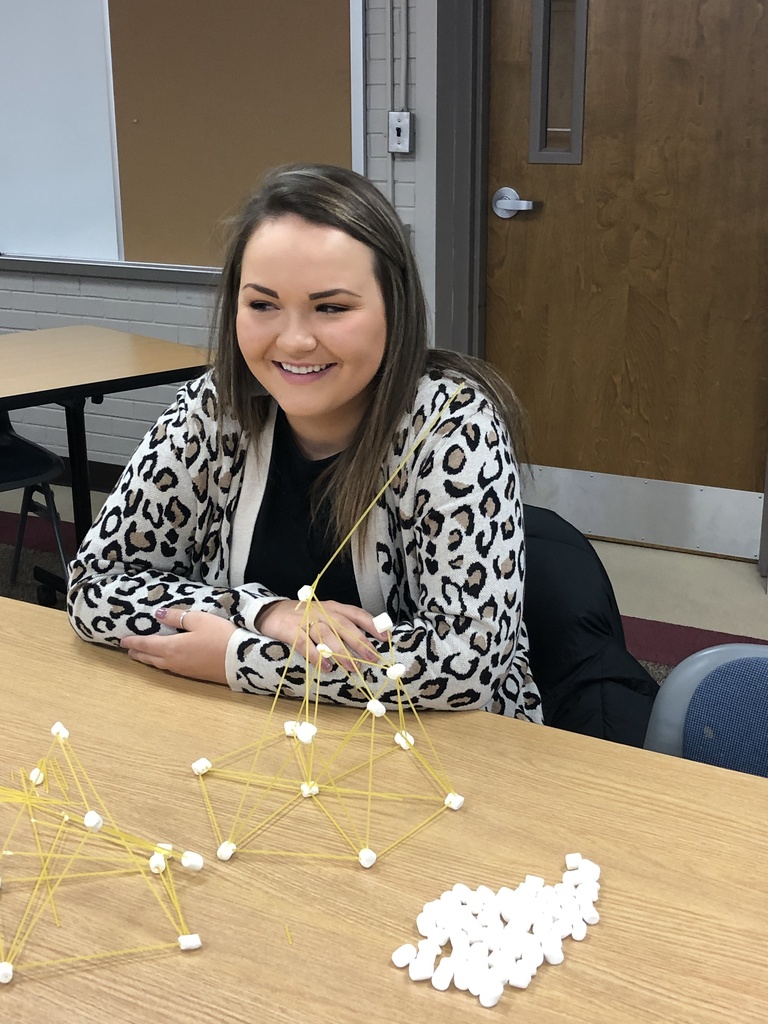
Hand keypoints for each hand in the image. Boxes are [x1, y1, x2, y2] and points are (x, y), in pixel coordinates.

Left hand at [120, 607, 237, 684]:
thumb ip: (177, 617)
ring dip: (149, 659)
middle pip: (151, 657)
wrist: (241, 660)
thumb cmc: (221, 636)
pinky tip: (165, 662)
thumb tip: (158, 614)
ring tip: (142, 656)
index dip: (134, 642)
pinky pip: (171, 668)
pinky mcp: (195, 674)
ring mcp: (184, 670)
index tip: (122, 641)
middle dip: (139, 653)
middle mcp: (174, 661)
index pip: (147, 644)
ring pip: (160, 664)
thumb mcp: (199, 620)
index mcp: (172, 647)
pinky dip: (161, 663)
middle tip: (129, 650)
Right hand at [255, 600, 387, 672]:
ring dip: (341, 652)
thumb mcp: (324, 615)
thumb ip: (342, 626)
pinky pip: (305, 644)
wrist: (270, 611)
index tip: (385, 638)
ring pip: (327, 635)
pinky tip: (325, 667)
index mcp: (333, 607)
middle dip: (359, 643)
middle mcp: (322, 611)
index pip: (356, 613)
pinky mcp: (290, 630)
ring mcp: (306, 620)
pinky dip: (315, 656)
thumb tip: (366, 643)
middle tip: (372, 658)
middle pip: (344, 626)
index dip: (372, 625)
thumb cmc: (303, 616)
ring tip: (352, 667)